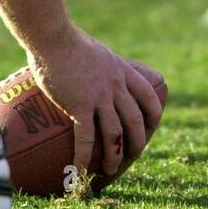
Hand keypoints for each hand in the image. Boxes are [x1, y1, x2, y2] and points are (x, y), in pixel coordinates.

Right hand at [27, 30, 162, 176]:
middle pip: (135, 120)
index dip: (154, 113)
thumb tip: (90, 71)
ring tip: (109, 170)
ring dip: (114, 155)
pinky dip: (83, 157)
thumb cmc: (66, 39)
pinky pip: (85, 138)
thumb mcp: (94, 50)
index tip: (152, 127)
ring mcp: (100, 96)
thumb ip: (99, 63)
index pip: (148, 95)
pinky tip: (79, 171)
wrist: (53, 37)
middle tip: (134, 155)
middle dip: (138, 142)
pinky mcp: (80, 105)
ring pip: (115, 133)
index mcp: (121, 70)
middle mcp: (115, 85)